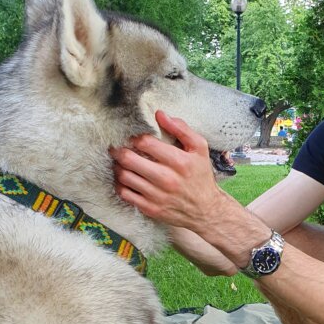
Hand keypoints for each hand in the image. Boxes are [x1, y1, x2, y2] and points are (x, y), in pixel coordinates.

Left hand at [111, 111, 223, 228]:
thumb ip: (181, 129)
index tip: (135, 139)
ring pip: (124, 176)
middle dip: (119, 150)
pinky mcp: (150, 208)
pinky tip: (125, 179)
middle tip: (117, 147)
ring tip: (121, 162)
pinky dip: (120, 184)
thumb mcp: (200, 148)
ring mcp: (157, 196)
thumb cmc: (201, 175)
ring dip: (118, 166)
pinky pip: (125, 194)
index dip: (135, 138)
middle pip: (129, 159)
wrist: (205, 209)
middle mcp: (167, 179)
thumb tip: (159, 114)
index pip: (145, 143)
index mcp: (179, 162)